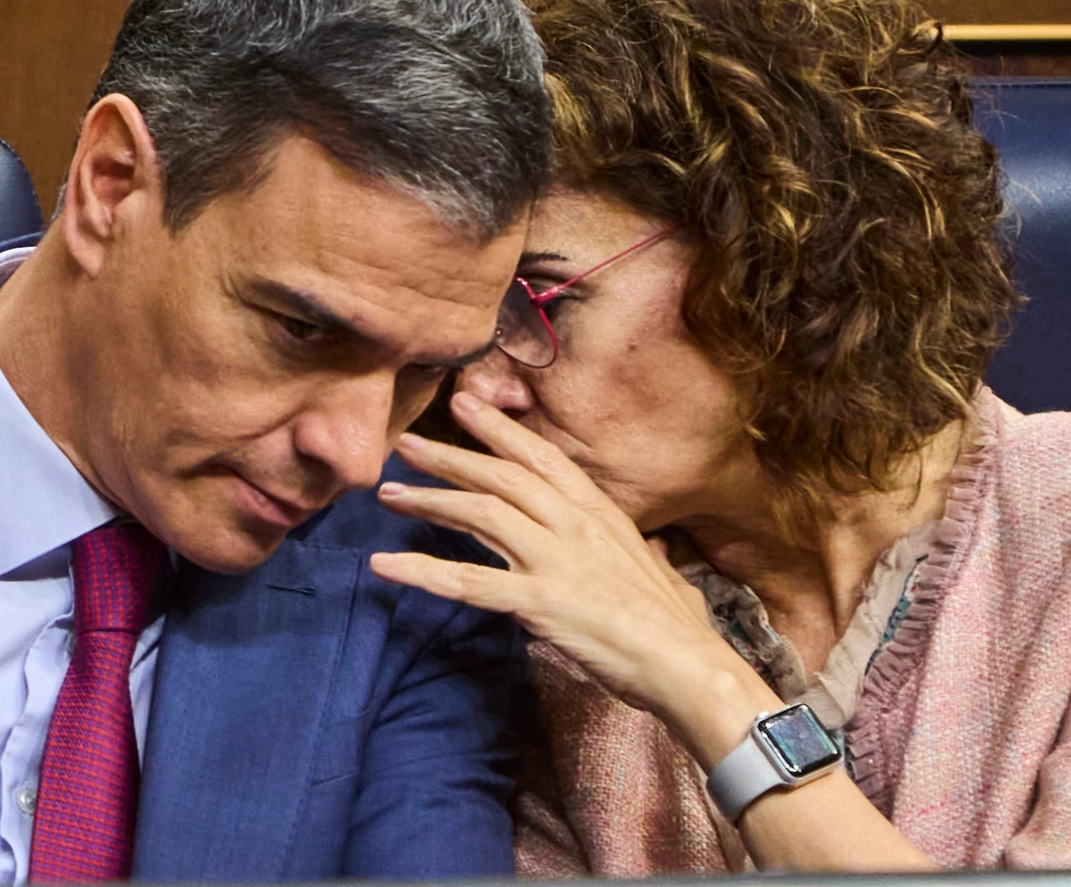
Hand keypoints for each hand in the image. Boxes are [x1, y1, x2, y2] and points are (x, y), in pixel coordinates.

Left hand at [370, 391, 770, 725]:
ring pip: (481, 513)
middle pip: (501, 476)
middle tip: (407, 444)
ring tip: (389, 495)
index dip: (500, 430)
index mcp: (600, 513)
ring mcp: (556, 560)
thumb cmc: (676, 625)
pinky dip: (421, 573)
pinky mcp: (539, 601)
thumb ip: (639, 551)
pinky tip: (384, 567)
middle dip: (450, 456)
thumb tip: (645, 544)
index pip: (543, 457)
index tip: (465, 406)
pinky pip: (468, 582)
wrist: (686, 664)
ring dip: (430, 500)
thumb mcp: (657, 569)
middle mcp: (574, 524)